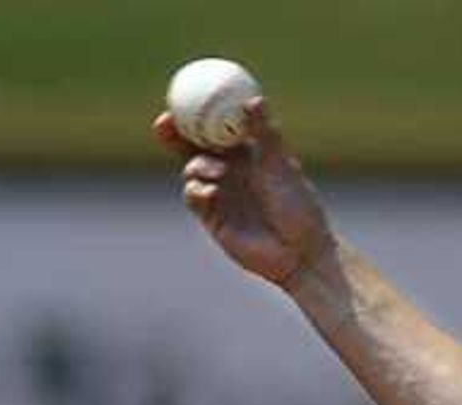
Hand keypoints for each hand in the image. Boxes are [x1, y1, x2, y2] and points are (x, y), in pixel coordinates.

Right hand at [156, 100, 330, 289]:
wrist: (298, 250)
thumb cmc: (297, 205)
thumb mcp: (280, 164)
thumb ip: (265, 133)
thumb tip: (253, 99)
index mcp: (245, 152)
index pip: (214, 126)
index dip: (195, 112)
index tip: (183, 97)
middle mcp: (229, 170)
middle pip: (192, 146)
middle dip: (173, 134)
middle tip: (164, 122)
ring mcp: (219, 193)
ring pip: (191, 170)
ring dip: (197, 166)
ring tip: (219, 173)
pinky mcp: (212, 218)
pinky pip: (194, 198)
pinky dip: (196, 190)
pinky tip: (210, 191)